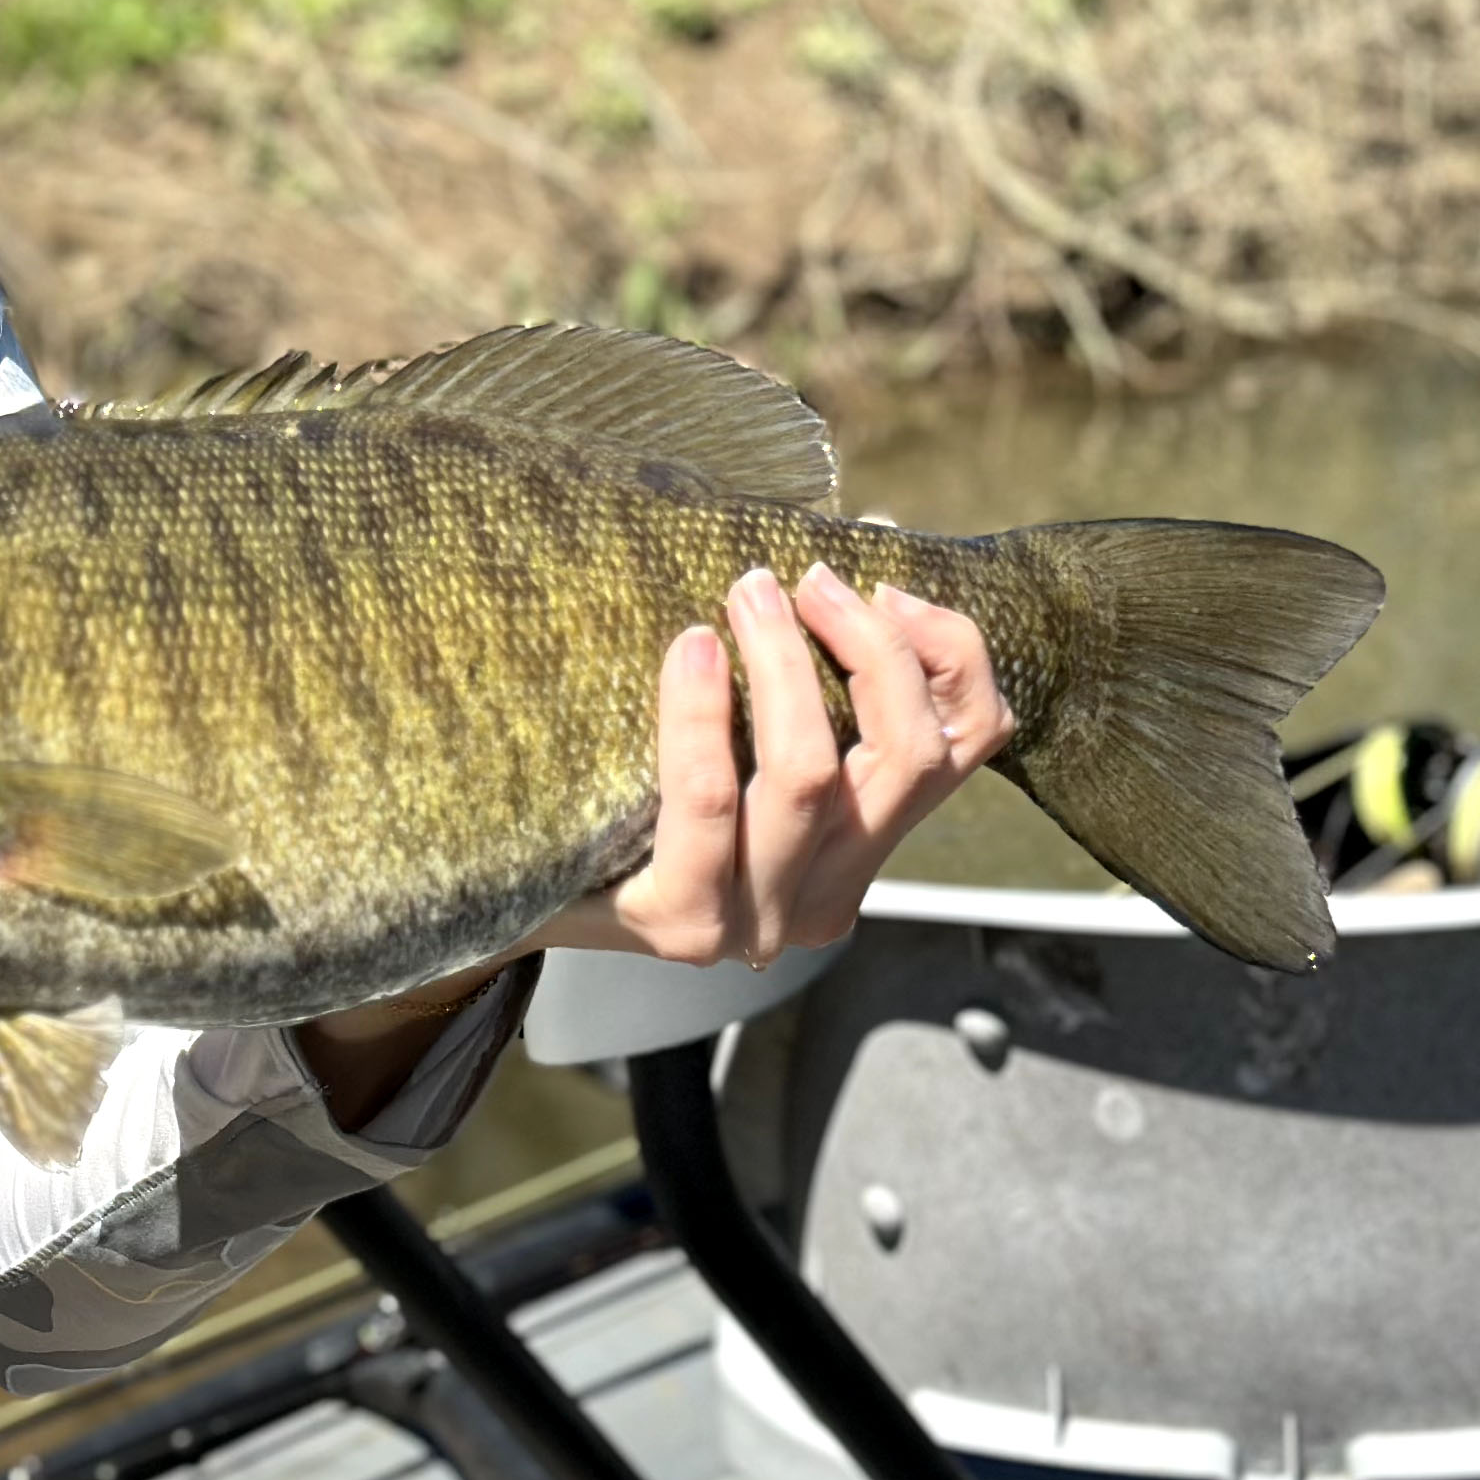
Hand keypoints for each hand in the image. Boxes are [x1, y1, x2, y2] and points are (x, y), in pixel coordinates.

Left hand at [545, 563, 1014, 970]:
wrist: (514, 900)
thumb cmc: (626, 799)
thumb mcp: (735, 745)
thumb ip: (798, 689)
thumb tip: (854, 558)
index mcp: (859, 848)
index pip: (965, 747)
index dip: (952, 654)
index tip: (888, 588)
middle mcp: (824, 894)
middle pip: (908, 755)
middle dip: (868, 646)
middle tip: (801, 578)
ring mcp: (757, 918)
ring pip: (811, 774)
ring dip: (783, 663)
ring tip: (745, 592)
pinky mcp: (681, 921)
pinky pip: (709, 799)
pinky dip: (702, 714)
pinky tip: (689, 650)